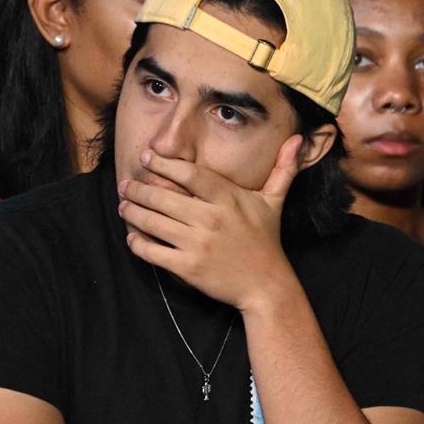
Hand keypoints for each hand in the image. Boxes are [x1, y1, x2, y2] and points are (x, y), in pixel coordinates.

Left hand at [117, 136, 302, 310]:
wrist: (266, 284)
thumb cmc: (266, 240)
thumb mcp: (274, 202)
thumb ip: (283, 169)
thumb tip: (298, 139)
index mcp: (228, 199)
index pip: (187, 173)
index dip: (163, 163)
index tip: (147, 157)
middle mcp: (211, 219)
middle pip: (161, 196)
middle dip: (137, 189)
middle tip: (126, 185)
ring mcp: (197, 244)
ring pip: (150, 222)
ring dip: (131, 212)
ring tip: (125, 206)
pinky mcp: (187, 267)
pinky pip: (150, 250)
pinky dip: (136, 242)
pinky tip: (133, 236)